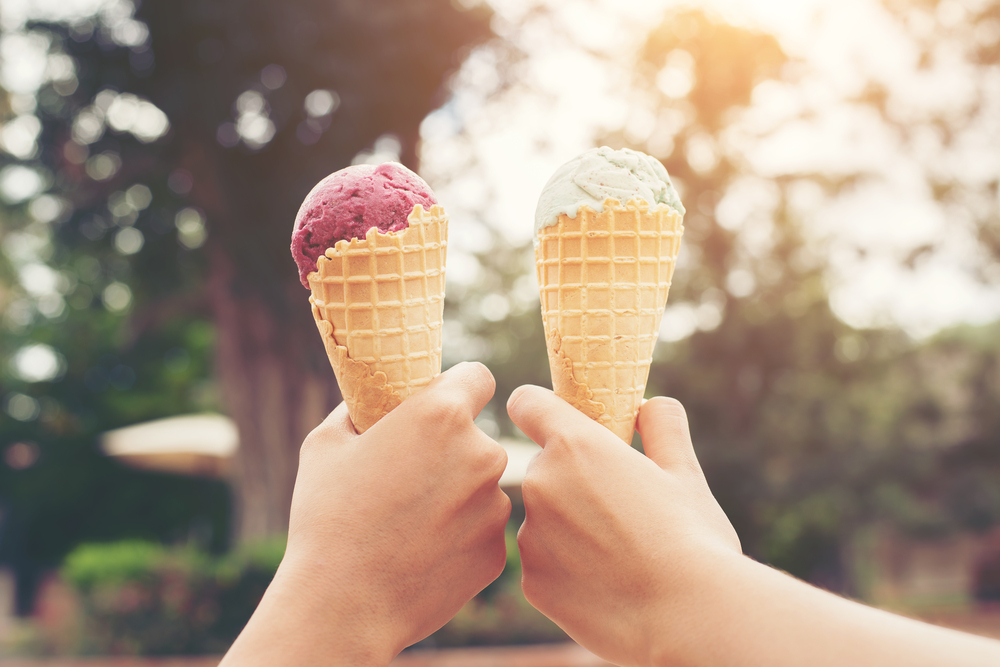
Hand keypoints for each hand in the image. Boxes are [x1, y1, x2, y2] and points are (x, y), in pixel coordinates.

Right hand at [223, 362, 510, 665]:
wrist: (344, 605)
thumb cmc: (327, 517)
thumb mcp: (326, 443)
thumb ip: (359, 410)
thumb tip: (369, 402)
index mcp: (442, 416)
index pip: (477, 377)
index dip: (458, 388)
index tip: (441, 404)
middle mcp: (482, 455)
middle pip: (477, 438)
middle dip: (451, 450)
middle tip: (409, 476)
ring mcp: (495, 507)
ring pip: (481, 486)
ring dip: (456, 495)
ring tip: (408, 523)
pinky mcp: (497, 552)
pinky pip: (481, 529)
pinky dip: (459, 535)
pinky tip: (420, 552)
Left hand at [508, 386, 738, 665]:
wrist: (689, 617)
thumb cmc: (693, 538)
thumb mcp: (684, 470)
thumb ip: (661, 425)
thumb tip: (648, 406)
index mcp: (573, 445)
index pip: (527, 403)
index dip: (542, 410)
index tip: (561, 423)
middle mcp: (540, 483)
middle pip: (543, 467)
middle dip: (572, 479)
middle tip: (620, 506)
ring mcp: (531, 536)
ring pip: (544, 519)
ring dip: (569, 526)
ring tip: (620, 553)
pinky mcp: (532, 582)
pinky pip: (545, 563)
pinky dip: (567, 569)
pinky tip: (608, 583)